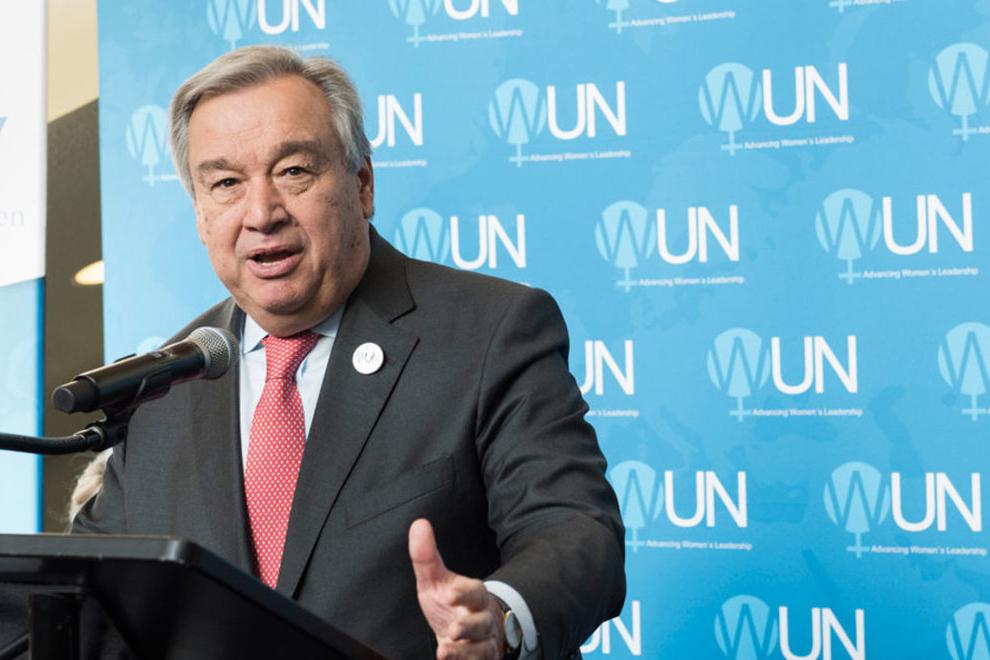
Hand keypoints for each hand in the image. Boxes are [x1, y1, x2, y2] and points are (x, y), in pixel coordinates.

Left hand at [409, 518, 504, 658]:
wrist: (474, 632)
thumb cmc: (453, 604)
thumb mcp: (437, 581)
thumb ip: (427, 557)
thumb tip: (419, 524)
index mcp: (475, 596)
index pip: (475, 592)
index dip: (464, 593)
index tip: (450, 593)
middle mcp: (483, 619)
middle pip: (482, 623)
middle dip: (470, 626)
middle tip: (454, 629)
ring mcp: (483, 642)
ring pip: (482, 648)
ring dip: (465, 651)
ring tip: (445, 651)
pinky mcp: (480, 659)